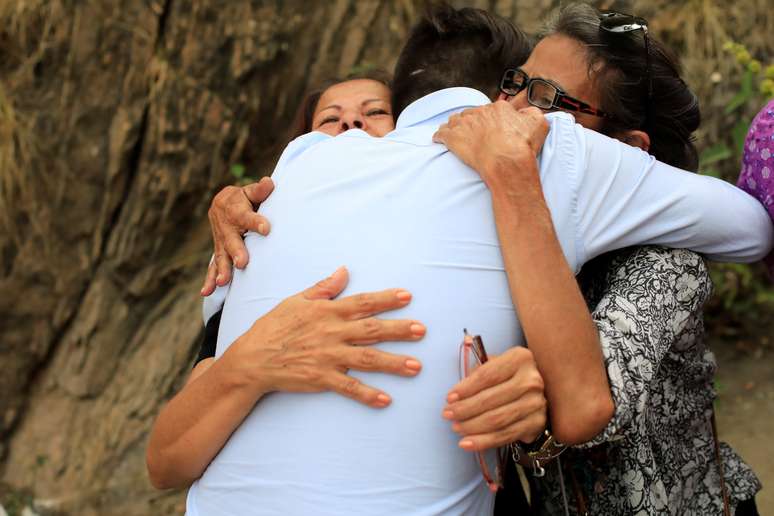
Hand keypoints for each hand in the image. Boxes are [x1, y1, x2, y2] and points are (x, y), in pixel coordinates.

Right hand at [201, 177, 274, 295]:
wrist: (225, 203)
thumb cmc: (245, 198)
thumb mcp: (251, 191)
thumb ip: (260, 190)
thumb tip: (269, 183)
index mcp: (234, 208)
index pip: (246, 215)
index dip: (256, 222)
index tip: (266, 229)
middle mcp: (225, 225)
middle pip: (230, 239)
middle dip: (236, 251)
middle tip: (242, 263)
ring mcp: (220, 239)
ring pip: (221, 255)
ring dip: (222, 269)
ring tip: (223, 282)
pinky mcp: (219, 250)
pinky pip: (213, 265)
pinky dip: (209, 279)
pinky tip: (206, 291)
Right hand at [221, 267, 425, 407]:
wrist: (253, 358)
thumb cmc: (274, 326)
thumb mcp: (297, 300)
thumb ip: (324, 288)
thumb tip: (344, 271)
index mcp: (327, 311)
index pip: (362, 303)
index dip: (386, 299)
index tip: (408, 296)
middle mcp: (332, 332)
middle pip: (372, 330)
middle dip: (399, 330)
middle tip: (422, 330)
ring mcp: (328, 357)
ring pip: (367, 359)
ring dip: (393, 363)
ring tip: (416, 366)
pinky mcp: (322, 378)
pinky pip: (349, 387)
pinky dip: (367, 394)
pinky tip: (386, 400)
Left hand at [433, 102, 547, 191]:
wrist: (507, 160)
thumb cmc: (523, 145)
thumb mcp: (539, 124)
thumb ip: (532, 114)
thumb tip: (525, 113)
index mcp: (499, 108)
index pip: (491, 110)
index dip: (490, 119)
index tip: (490, 128)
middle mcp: (480, 112)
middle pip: (472, 114)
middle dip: (471, 122)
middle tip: (471, 132)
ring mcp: (465, 124)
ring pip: (455, 120)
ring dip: (454, 126)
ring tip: (452, 132)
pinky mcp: (453, 138)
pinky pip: (441, 133)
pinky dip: (439, 136)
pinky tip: (437, 139)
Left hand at [442, 345, 545, 451]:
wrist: (534, 394)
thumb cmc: (507, 377)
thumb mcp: (495, 365)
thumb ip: (477, 372)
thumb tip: (456, 392)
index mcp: (520, 359)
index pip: (488, 375)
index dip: (466, 388)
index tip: (449, 398)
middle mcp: (531, 380)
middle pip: (491, 399)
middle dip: (465, 409)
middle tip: (447, 414)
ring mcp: (536, 403)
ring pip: (497, 419)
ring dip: (472, 426)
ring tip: (456, 427)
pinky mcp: (536, 423)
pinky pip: (505, 435)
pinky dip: (484, 441)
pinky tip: (467, 443)